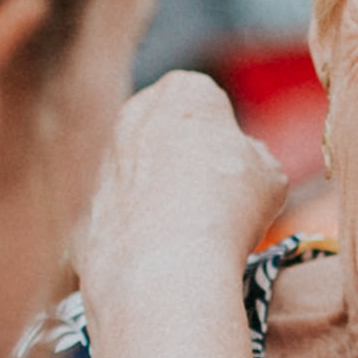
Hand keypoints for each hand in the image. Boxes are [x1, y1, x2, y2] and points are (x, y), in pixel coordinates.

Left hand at [80, 73, 285, 316]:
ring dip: (164, 196)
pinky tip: (163, 255)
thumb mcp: (271, 175)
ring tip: (192, 235)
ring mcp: (105, 160)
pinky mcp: (87, 208)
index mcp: (183, 91)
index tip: (238, 172)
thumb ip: (254, 157)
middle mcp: (134, 114)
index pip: (210, 105)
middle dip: (189, 161)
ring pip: (144, 175)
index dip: (228, 140)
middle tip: (217, 202)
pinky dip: (141, 232)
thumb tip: (242, 162)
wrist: (166, 266)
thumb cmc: (227, 209)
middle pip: (171, 135)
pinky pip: (124, 216)